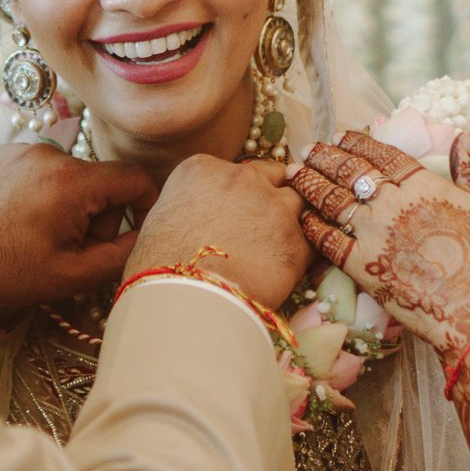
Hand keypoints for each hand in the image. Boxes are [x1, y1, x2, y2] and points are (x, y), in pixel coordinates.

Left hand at [0, 142, 156, 306]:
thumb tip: (145, 237)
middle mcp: (51, 155)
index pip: (135, 178)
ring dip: (70, 208)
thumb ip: (117, 256)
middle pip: (102, 181)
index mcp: (72, 182)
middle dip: (98, 217)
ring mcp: (25, 150)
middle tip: (70, 251)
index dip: (146, 205)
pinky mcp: (4, 153)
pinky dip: (43, 196)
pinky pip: (43, 172)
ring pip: (73, 178)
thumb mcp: (67, 275)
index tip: (137, 231)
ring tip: (37, 239)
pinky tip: (18, 222)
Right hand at [130, 156, 310, 312]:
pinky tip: (290, 270)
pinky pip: (312, 239)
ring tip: (279, 248)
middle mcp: (241, 178)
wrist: (182, 301)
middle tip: (265, 225)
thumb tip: (192, 217)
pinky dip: (304, 253)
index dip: (241, 192)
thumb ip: (186, 205)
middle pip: (273, 176)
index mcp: (203, 169)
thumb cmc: (157, 268)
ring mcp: (273, 206)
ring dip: (292, 221)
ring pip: (298, 202)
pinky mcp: (295, 241)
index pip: (237, 169)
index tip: (238, 211)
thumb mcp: (159, 220)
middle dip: (272, 195)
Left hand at [291, 133, 469, 451]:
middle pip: (348, 171)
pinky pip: (326, 240)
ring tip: (295, 172)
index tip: (342, 134)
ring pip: (331, 200)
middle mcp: (391, 203)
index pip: (380, 153)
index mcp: (422, 184)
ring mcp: (373, 235)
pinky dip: (311, 225)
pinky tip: (301, 216)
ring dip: (310, 183)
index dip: (358, 140)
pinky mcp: (361, 267)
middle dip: (325, 156)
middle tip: (308, 148)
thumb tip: (463, 137)